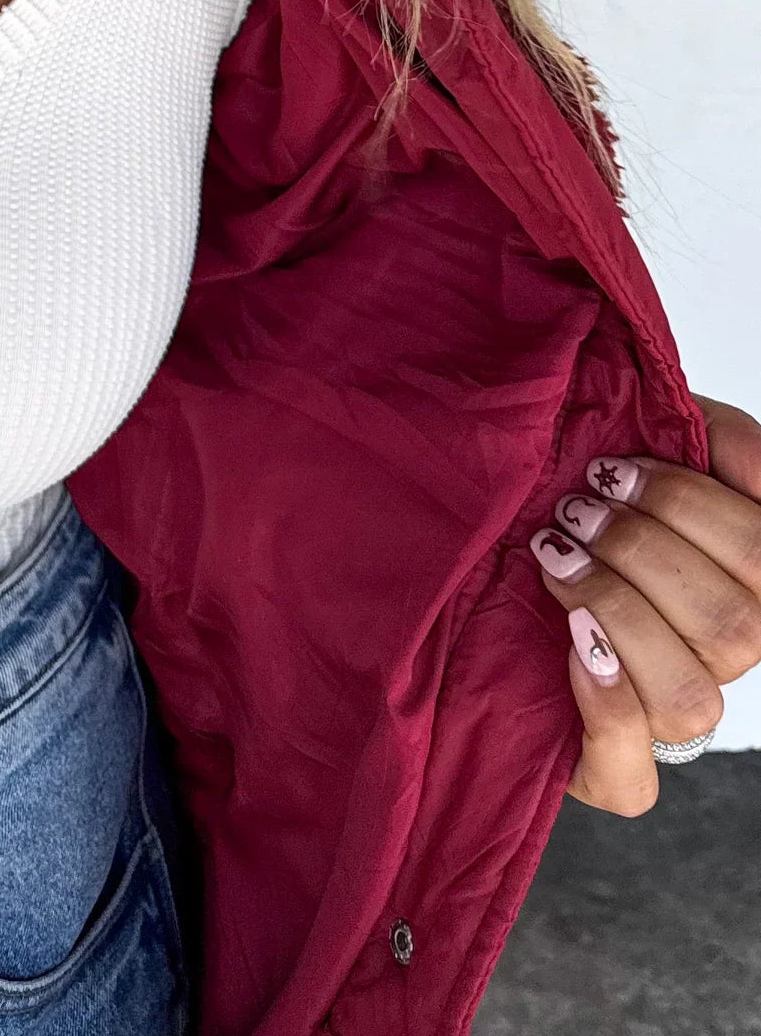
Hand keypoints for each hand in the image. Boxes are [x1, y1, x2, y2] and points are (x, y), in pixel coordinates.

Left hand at [530, 394, 760, 813]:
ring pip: (690, 698)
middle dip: (641, 553)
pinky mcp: (609, 769)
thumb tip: (745, 460)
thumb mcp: (651, 438)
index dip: (689, 508)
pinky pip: (632, 779)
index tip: (610, 468)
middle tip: (573, 510)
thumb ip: (716, 438)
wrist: (483, 556)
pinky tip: (573, 646)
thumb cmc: (579, 490)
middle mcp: (718, 661)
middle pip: (734, 629)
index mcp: (743, 588)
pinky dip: (608, 713)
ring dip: (618, 612)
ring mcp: (666, 722)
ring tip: (553, 555)